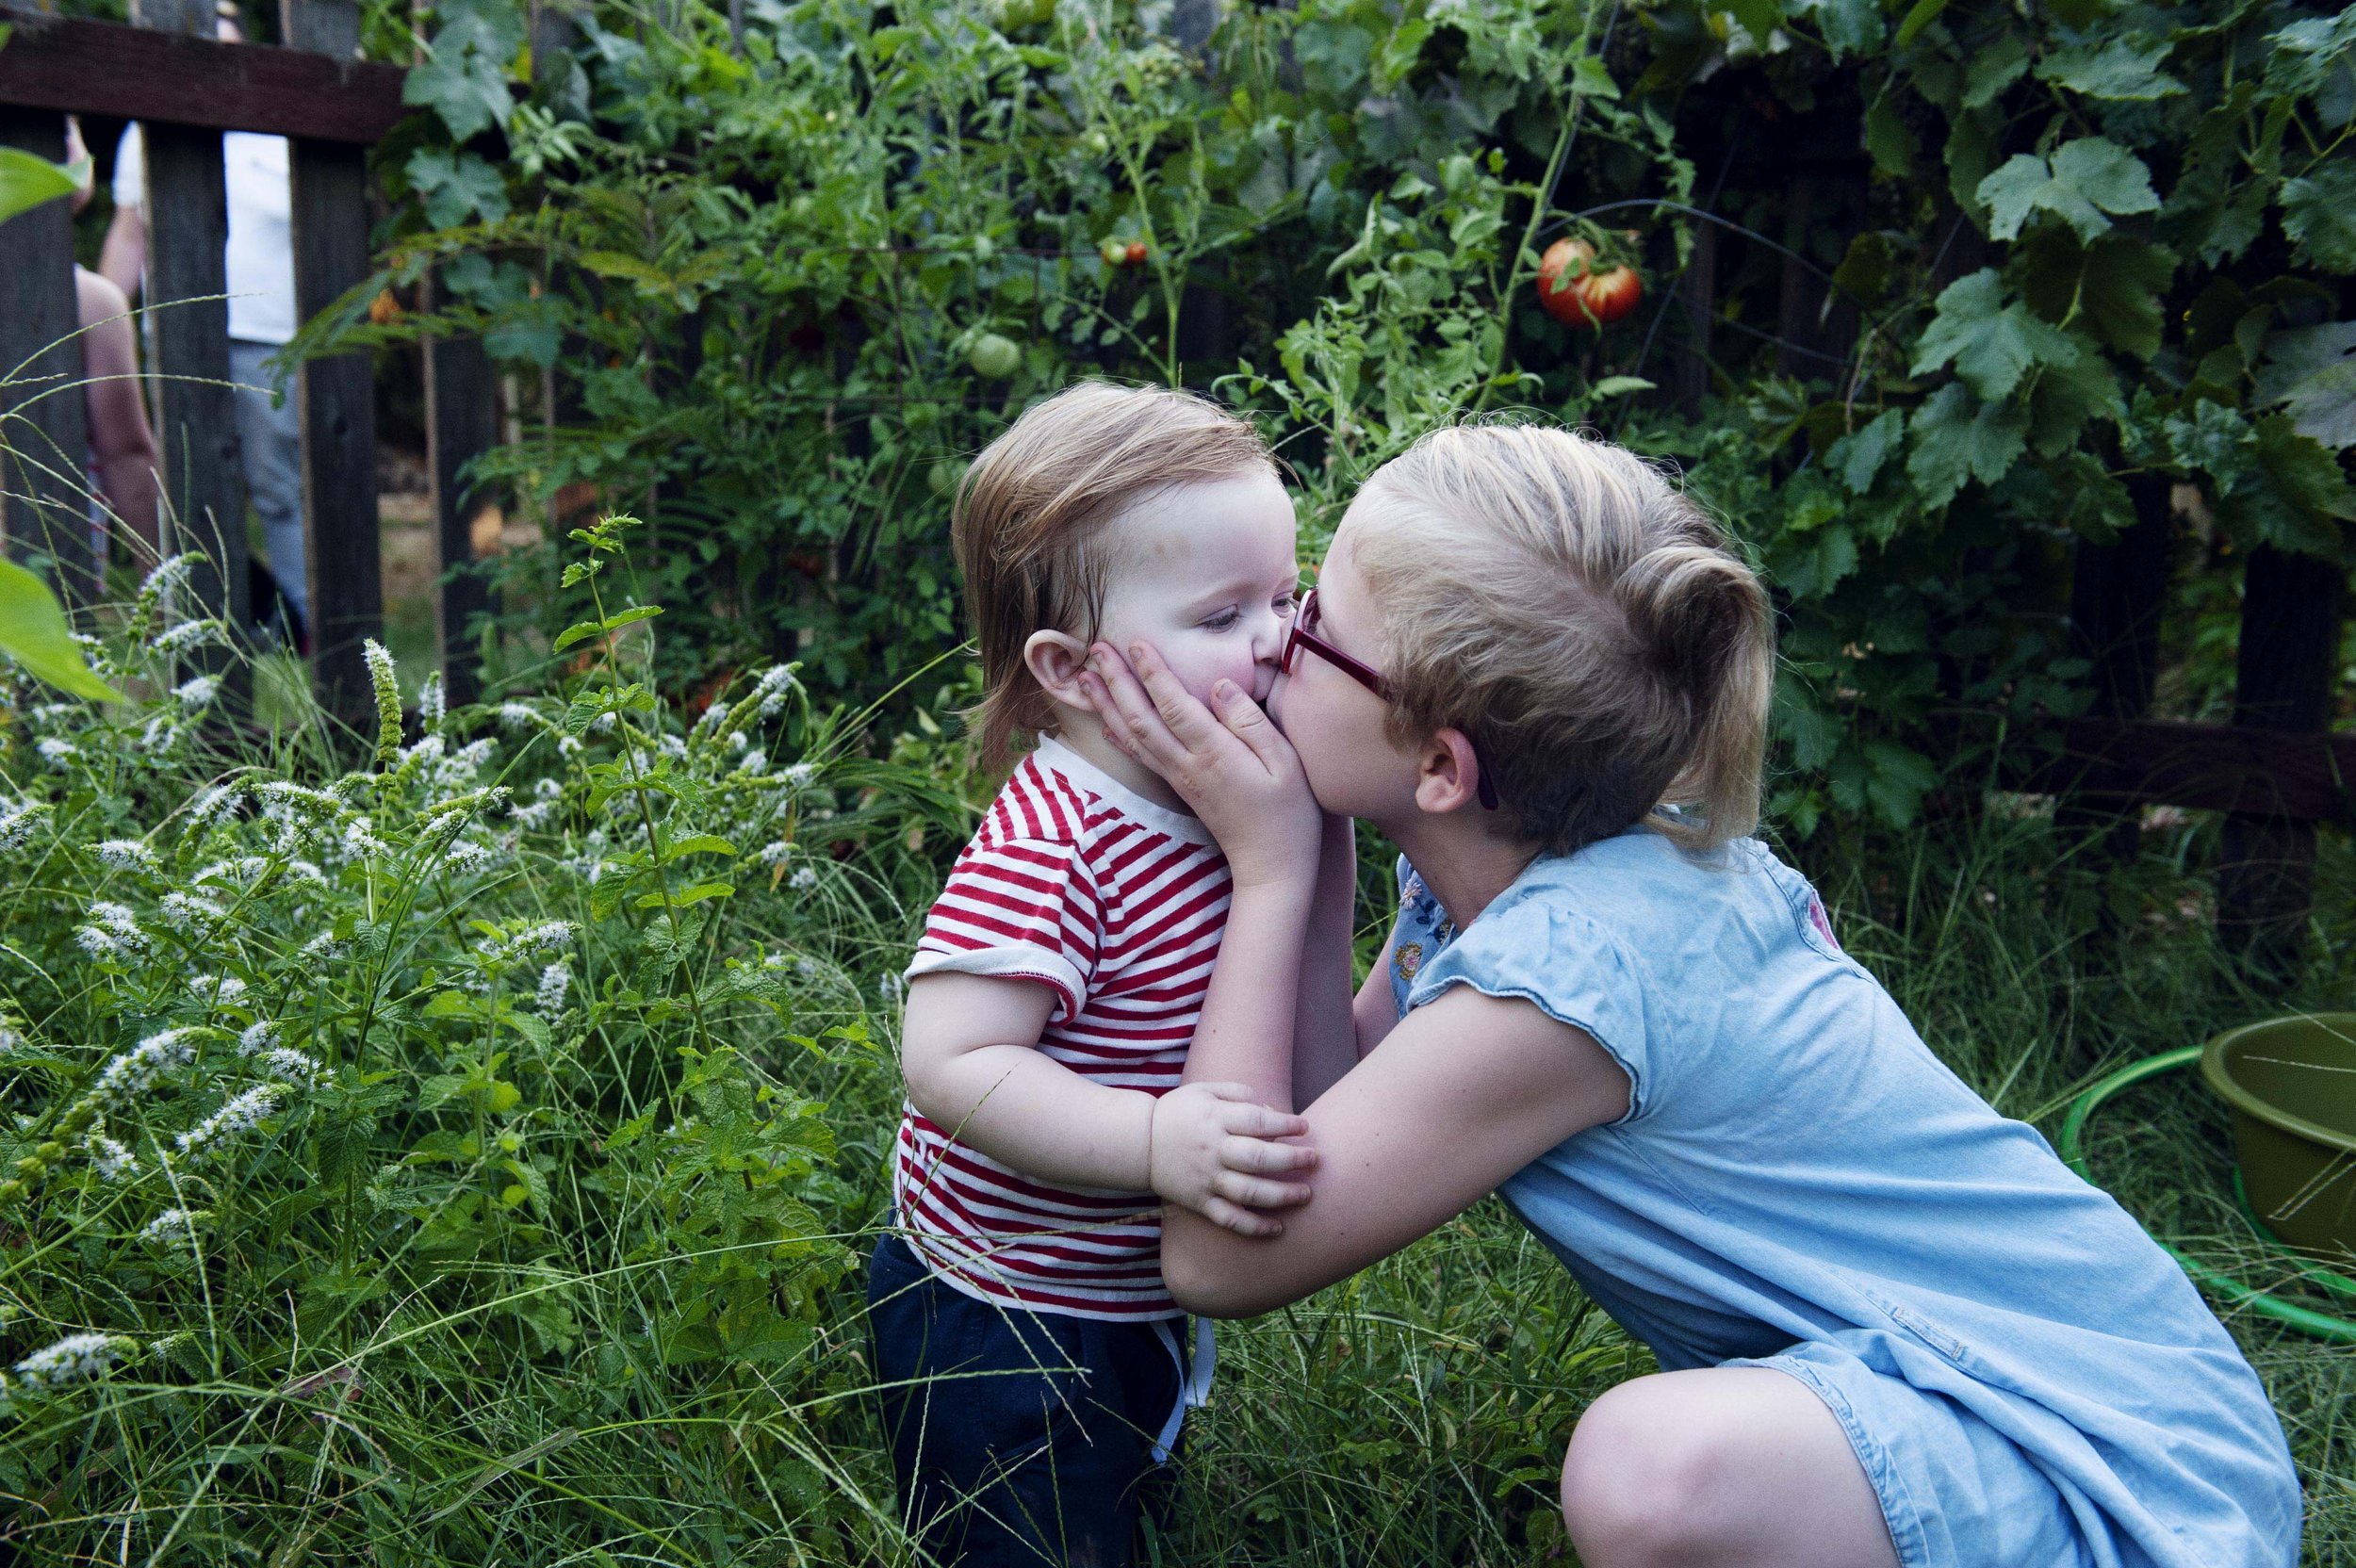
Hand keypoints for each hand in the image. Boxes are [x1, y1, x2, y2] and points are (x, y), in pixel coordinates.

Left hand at [1081, 640, 1321, 890]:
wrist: (1272, 863)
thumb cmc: (1288, 810)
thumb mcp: (1285, 761)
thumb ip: (1251, 722)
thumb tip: (1221, 686)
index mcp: (1215, 754)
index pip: (1175, 705)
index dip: (1153, 673)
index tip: (1135, 644)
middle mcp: (1188, 765)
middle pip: (1142, 718)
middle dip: (1117, 681)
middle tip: (1098, 648)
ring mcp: (1179, 778)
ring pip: (1134, 736)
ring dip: (1108, 705)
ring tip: (1087, 677)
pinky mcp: (1179, 788)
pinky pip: (1142, 757)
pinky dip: (1119, 737)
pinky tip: (1106, 724)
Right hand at [1148, 1082, 1316, 1237]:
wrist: (1139, 1143)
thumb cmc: (1177, 1113)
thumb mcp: (1203, 1090)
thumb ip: (1237, 1093)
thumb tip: (1270, 1109)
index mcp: (1215, 1120)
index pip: (1257, 1121)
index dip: (1285, 1124)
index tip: (1305, 1127)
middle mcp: (1213, 1150)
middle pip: (1258, 1158)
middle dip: (1292, 1160)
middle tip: (1315, 1160)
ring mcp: (1207, 1179)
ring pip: (1249, 1192)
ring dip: (1281, 1196)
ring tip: (1305, 1195)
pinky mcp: (1200, 1202)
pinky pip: (1230, 1218)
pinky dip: (1254, 1227)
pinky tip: (1277, 1229)